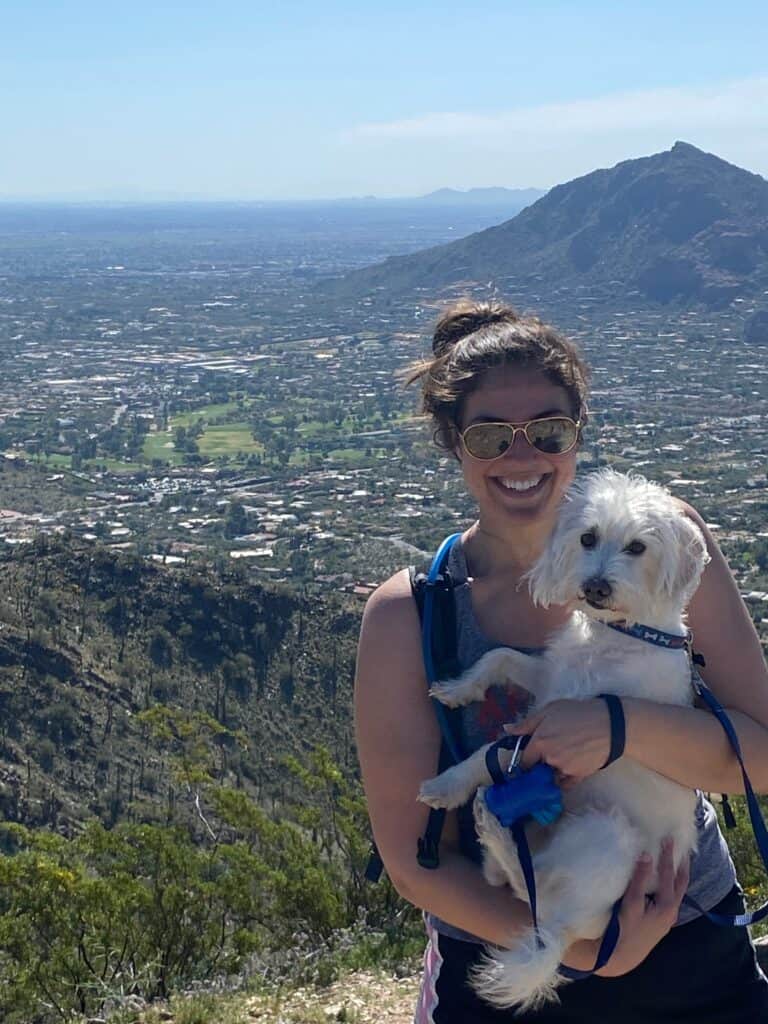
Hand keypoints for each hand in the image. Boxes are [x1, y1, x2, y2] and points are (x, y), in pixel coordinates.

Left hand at [504, 698, 612, 780]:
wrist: (609, 725)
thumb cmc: (577, 713)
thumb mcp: (549, 710)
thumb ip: (527, 723)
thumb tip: (507, 729)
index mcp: (539, 743)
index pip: (523, 761)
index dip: (525, 759)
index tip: (529, 758)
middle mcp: (549, 759)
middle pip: (537, 769)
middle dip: (539, 764)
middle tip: (550, 752)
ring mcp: (564, 769)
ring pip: (551, 776)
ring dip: (553, 771)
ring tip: (564, 756)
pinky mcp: (578, 776)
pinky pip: (565, 783)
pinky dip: (565, 779)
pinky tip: (571, 766)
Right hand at [563, 838, 689, 977]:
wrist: (622, 956)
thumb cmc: (625, 928)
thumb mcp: (632, 903)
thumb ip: (640, 879)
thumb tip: (646, 855)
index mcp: (667, 906)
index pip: (670, 875)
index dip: (669, 856)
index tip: (668, 839)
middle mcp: (672, 911)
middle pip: (681, 883)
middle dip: (682, 865)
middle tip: (682, 848)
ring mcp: (668, 917)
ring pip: (677, 891)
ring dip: (677, 874)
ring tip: (676, 860)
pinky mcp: (661, 920)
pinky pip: (670, 896)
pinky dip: (670, 884)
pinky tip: (664, 880)